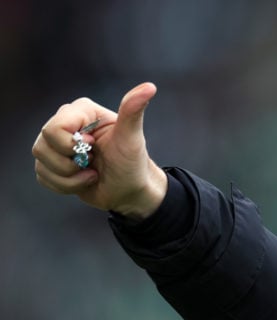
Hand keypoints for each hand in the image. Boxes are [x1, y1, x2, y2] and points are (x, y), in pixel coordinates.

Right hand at [32, 82, 167, 220]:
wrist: (130, 190)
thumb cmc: (132, 162)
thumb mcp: (132, 138)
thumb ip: (133, 111)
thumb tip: (149, 87)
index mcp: (80, 111)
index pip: (54, 128)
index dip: (72, 144)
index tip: (94, 147)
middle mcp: (64, 124)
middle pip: (42, 145)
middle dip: (71, 163)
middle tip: (93, 161)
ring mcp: (55, 144)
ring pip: (41, 162)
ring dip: (70, 177)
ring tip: (91, 174)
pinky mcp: (51, 163)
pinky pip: (43, 176)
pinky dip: (65, 186)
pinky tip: (84, 181)